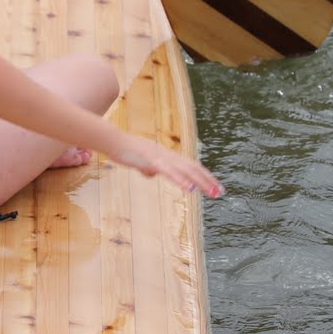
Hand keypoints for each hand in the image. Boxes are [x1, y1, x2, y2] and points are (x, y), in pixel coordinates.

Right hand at [109, 133, 223, 197]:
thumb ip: (148, 167)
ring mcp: (160, 157)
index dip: (203, 175)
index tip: (214, 187)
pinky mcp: (151, 160)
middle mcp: (167, 154)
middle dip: (207, 180)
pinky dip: (180, 180)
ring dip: (200, 182)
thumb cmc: (125, 150)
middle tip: (220, 193)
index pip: (190, 165)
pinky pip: (169, 171)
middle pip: (192, 167)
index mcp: (166, 155)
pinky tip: (189, 188)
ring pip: (185, 170)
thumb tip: (151, 173)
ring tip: (211, 193)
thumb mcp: (140, 161)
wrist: (112, 140)